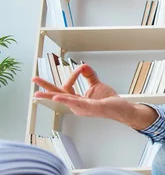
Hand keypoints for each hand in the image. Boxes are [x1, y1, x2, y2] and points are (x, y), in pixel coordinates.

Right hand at [32, 64, 156, 129]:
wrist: (122, 108)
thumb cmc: (108, 100)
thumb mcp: (96, 84)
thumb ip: (89, 75)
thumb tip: (83, 65)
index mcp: (77, 100)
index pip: (66, 87)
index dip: (72, 75)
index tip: (80, 68)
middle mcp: (77, 105)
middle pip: (58, 95)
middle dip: (45, 88)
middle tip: (33, 80)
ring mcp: (84, 108)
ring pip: (66, 100)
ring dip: (52, 95)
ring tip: (39, 93)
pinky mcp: (93, 107)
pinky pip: (78, 103)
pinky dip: (67, 100)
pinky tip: (59, 98)